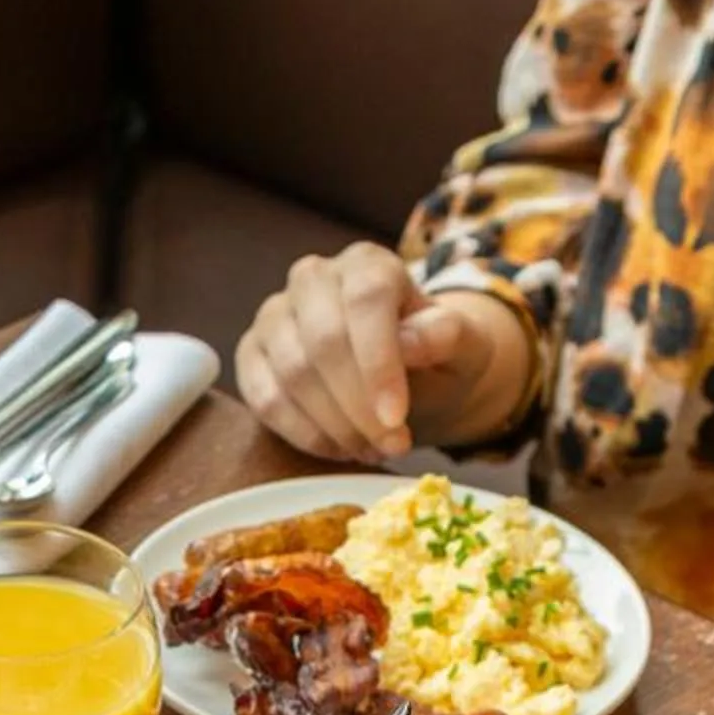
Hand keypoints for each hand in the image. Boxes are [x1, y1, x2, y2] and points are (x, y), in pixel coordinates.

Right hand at [235, 244, 513, 460]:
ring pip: (292, 374)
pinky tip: (338, 449)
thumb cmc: (434, 356)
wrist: (407, 373)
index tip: (396, 420)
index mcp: (368, 264)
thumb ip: (446, 336)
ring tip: (371, 450)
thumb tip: (412, 341)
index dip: (379, 364)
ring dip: (333, 426)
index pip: (366, 301)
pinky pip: (263, 398)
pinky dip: (302, 434)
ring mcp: (275, 315)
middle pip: (324, 342)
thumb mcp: (462, 346)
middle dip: (358, 407)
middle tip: (391, 448)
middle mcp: (313, 278)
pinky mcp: (251, 354)